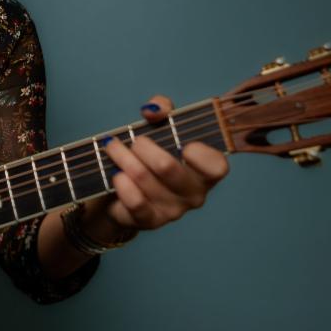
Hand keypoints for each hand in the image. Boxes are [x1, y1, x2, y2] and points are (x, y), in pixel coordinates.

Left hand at [88, 95, 229, 237]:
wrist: (123, 192)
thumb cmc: (150, 155)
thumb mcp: (160, 126)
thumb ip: (163, 109)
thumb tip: (153, 110)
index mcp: (204, 171)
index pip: (217, 167)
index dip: (201, 154)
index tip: (184, 143)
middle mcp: (194, 194)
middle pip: (167, 168)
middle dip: (143, 147)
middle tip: (134, 141)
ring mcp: (173, 210)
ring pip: (143, 178)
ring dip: (123, 158)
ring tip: (113, 148)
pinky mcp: (150, 221)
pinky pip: (135, 202)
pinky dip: (121, 183)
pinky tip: (116, 174)